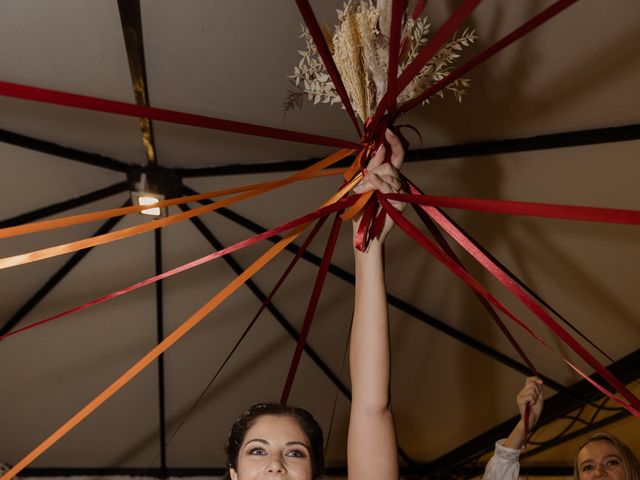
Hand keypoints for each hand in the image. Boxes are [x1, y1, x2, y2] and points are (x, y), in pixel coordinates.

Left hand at [352, 128, 405, 243]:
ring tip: (361, 191)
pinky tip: (372, 188)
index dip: (394, 141)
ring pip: (390, 174)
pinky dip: (379, 185)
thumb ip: (370, 166)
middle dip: (377, 167)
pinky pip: (390, 187)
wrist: (361, 229)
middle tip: (364, 178)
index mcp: (386, 174)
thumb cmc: (359, 207)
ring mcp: (400, 192)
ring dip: (372, 180)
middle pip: (393, 163)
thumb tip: (380, 147)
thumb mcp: (360, 182)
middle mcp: (396, 181)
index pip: (395, 154)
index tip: (389, 130)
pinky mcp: (401, 203)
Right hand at [517, 376, 543, 429]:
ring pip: (532, 391)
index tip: (541, 381)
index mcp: (526, 391)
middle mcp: (522, 392)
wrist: (532, 419)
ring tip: (533, 403)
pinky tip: (530, 405)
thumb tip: (539, 381)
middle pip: (532, 384)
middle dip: (538, 391)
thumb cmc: (535, 410)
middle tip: (536, 399)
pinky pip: (531, 397)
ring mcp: (520, 396)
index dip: (535, 379)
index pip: (529, 379)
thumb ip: (539, 389)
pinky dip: (533, 401)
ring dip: (536, 398)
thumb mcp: (539, 397)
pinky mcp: (519, 400)